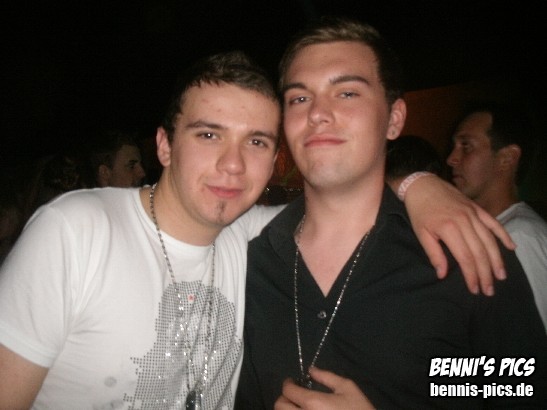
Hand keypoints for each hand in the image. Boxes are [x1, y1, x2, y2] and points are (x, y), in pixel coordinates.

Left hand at [274, 367, 374, 409]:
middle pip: (279, 406)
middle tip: (294, 394)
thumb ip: (327, 377)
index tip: (292, 381)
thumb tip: (311, 370)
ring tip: (299, 406)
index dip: (288, 383)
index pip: (288, 391)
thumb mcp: (347, 388)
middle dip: (284, 397)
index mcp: (313, 403)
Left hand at [404, 174, 513, 295]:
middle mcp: (465, 221)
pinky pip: (493, 223)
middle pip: (480, 252)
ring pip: (489, 240)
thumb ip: (434, 254)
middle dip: (486, 273)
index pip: (465, 257)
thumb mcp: (421, 233)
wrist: (422, 184)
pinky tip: (511, 247)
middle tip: (489, 290)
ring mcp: (473, 214)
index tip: (475, 289)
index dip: (472, 275)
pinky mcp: (476, 208)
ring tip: (500, 275)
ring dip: (497, 259)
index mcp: (449, 229)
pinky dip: (503, 235)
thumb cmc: (419, 211)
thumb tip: (443, 274)